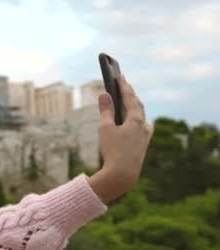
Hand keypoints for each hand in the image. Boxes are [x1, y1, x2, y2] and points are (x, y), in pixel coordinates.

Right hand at [88, 75, 153, 203]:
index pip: (129, 97)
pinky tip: (135, 121)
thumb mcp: (105, 128)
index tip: (119, 75)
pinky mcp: (143, 144)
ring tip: (127, 99)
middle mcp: (144, 125)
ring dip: (133, 106)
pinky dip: (136, 118)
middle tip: (123, 84)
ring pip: (140, 115)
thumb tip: (104, 94)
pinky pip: (141, 125)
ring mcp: (145, 135)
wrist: (123, 174)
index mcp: (136, 119)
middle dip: (129, 94)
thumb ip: (105, 110)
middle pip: (137, 105)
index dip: (123, 85)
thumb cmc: (113, 151)